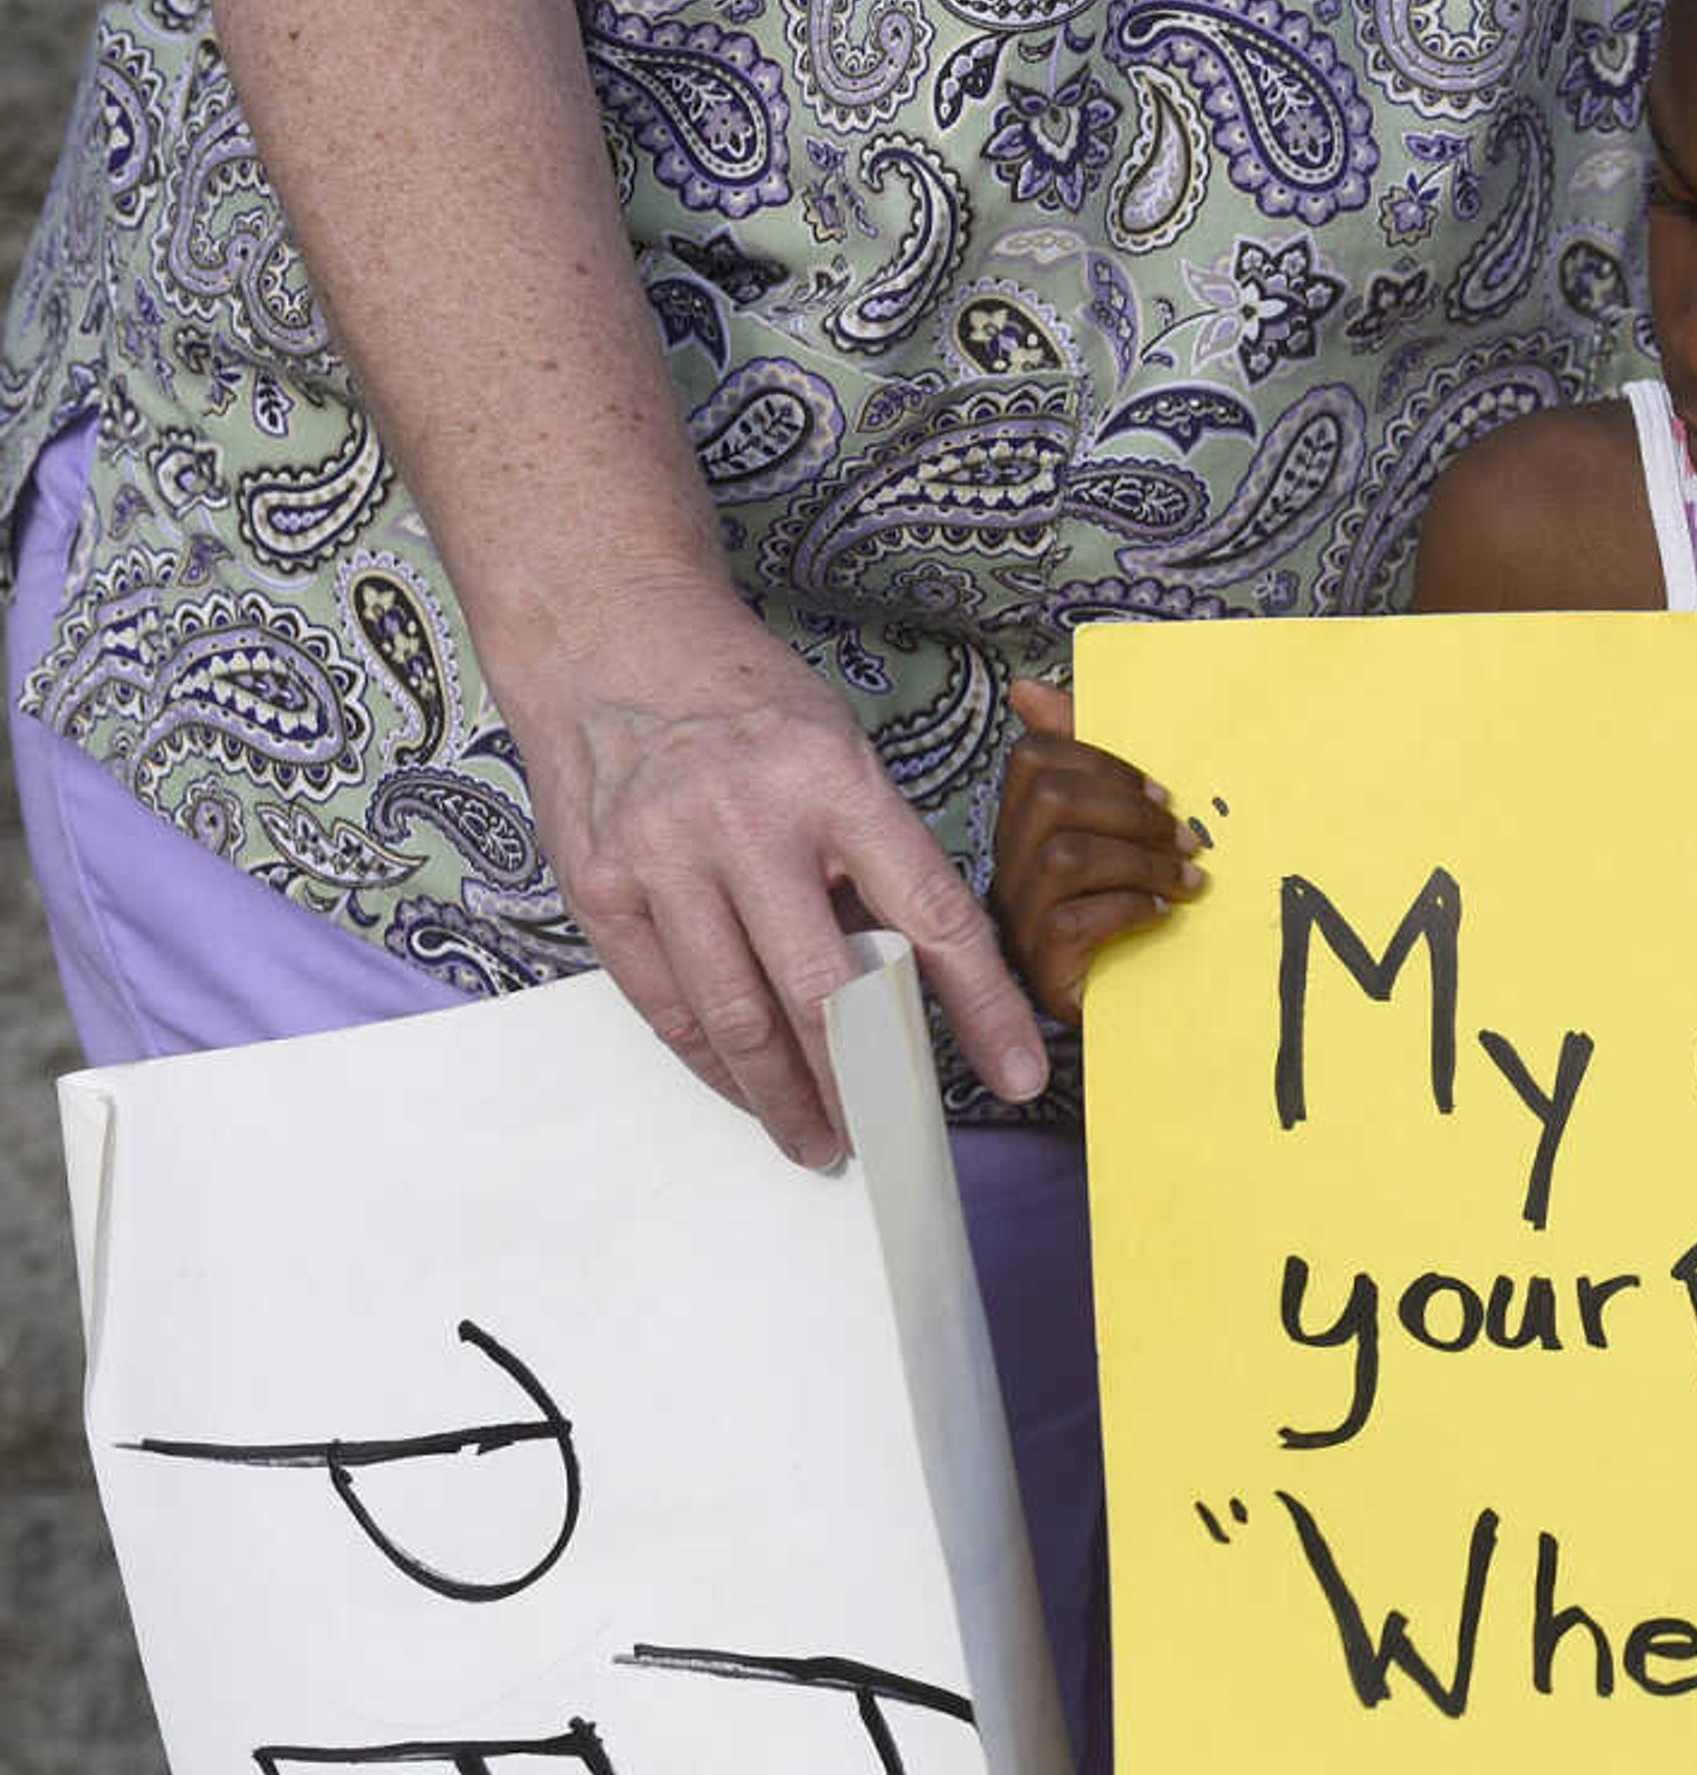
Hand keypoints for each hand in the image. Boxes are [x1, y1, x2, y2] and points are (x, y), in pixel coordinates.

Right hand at [497, 578, 1051, 1162]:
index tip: (1020, 1072)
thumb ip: (872, 858)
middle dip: (864, 1081)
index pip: (931, 914)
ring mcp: (662, 858)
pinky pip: (665, 1007)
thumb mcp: (839, 750)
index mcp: (836, 782)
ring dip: (785, 1097)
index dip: (983, 1006)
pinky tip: (748, 1090)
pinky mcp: (599, 889)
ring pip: (735, 1018)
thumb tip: (913, 982)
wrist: (608, 636)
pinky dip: (713, 1064)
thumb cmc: (747, 702)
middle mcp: (747, 822)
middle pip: (820, 991)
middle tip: (891, 1133)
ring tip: (819, 1138)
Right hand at [993, 679, 1204, 1022]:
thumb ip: (1091, 761)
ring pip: (1064, 857)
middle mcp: (1009, 870)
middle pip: (1048, 800)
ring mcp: (1017, 923)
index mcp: (1025, 827)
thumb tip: (1030, 687)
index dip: (1103, 762)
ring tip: (1188, 881)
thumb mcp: (1123, 828)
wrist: (1143, 1014)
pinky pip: (1071, 921)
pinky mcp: (1038, 972)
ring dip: (1140, 862)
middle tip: (1186, 841)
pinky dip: (1127, 909)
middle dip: (1129, 813)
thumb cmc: (1133, 910)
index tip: (1163, 794)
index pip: (1035, 758)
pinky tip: (1160, 916)